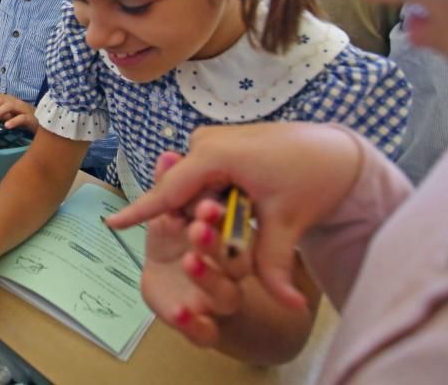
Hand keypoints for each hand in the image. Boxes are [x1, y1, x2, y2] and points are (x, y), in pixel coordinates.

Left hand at [0, 92, 37, 131]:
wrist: (41, 122)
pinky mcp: (30, 118)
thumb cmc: (21, 117)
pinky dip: (13, 121)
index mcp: (7, 99)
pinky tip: (6, 126)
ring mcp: (22, 109)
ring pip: (9, 106)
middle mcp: (14, 102)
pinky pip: (21, 118)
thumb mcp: (6, 114)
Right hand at [107, 122, 364, 308]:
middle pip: (180, 191)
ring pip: (192, 186)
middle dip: (193, 221)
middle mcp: (207, 142)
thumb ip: (276, 266)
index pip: (169, 190)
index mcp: (216, 155)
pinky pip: (204, 176)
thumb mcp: (290, 223)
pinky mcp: (221, 143)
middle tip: (224, 238)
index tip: (112, 225)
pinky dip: (215, 198)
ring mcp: (213, 139)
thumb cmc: (312, 176)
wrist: (336, 150)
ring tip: (246, 216)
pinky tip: (243, 205)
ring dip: (206, 211)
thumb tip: (290, 308)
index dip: (140, 210)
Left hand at [139, 153, 248, 344]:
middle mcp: (231, 272)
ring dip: (208, 277)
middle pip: (235, 260)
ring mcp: (218, 301)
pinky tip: (178, 312)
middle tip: (198, 228)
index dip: (219, 217)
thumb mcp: (168, 216)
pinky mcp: (203, 327)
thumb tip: (166, 155)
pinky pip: (204, 331)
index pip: (231, 227)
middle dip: (216, 243)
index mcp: (227, 240)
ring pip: (225, 295)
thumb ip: (168, 188)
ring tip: (189, 260)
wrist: (169, 289)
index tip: (206, 203)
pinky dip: (193, 323)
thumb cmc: (175, 243)